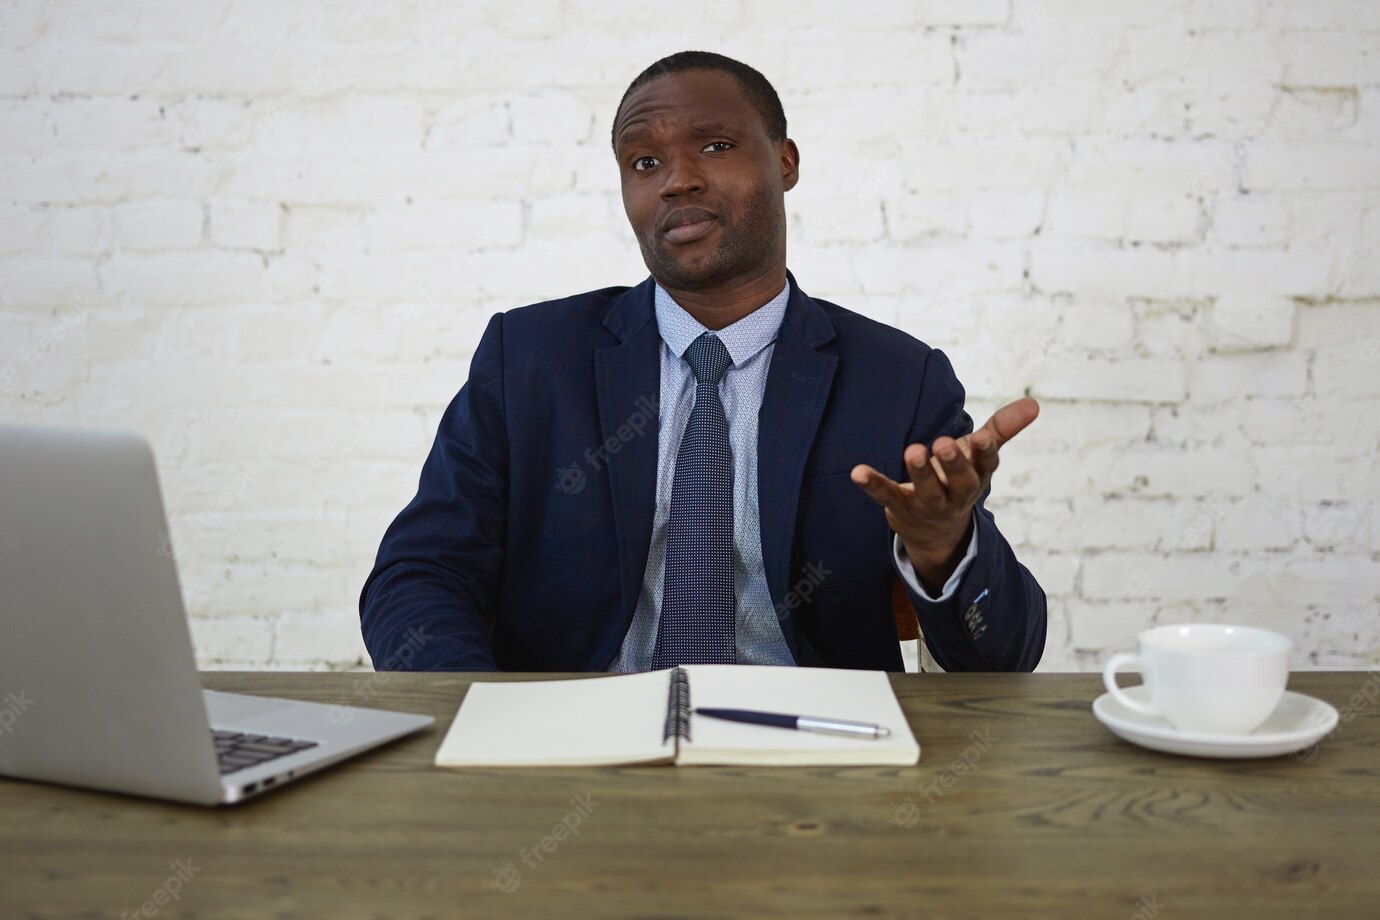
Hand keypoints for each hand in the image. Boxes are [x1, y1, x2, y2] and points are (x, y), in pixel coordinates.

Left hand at [850, 397, 1038, 591]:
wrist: (936, 532)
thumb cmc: (959, 480)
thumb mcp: (981, 457)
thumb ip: (1002, 429)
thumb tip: (1034, 404)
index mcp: (977, 477)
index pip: (986, 465)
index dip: (985, 453)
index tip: (983, 438)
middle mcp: (956, 494)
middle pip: (960, 481)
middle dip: (953, 464)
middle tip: (943, 444)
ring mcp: (928, 505)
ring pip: (927, 491)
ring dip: (920, 473)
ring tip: (913, 451)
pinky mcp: (900, 508)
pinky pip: (886, 496)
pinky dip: (873, 484)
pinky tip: (858, 472)